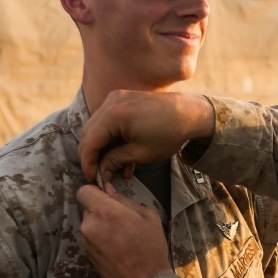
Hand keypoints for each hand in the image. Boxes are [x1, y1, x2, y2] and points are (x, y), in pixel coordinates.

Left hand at [76, 184, 170, 277]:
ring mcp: (85, 241)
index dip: (94, 192)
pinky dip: (99, 239)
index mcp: (104, 212)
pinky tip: (115, 248)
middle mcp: (89, 225)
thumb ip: (124, 200)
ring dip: (100, 225)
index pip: (83, 191)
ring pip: (89, 224)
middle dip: (100, 210)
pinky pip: (90, 238)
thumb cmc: (150, 247)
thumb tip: (108, 191)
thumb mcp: (147, 216)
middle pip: (87, 208)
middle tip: (119, 220)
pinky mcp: (86, 254)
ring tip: (119, 237)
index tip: (105, 198)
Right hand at [80, 90, 214, 186]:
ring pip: (98, 128)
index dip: (87, 163)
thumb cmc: (168, 133)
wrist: (190, 113)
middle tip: (99, 175)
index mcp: (113, 115)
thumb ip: (115, 161)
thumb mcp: (140, 153)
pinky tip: (124, 155)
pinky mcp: (123, 99)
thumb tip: (101, 174)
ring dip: (104, 148)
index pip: (89, 142)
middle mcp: (111, 102)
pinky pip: (109, 120)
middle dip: (93, 156)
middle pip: (90, 133)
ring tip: (117, 169)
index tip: (91, 179)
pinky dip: (113, 137)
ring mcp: (117, 98)